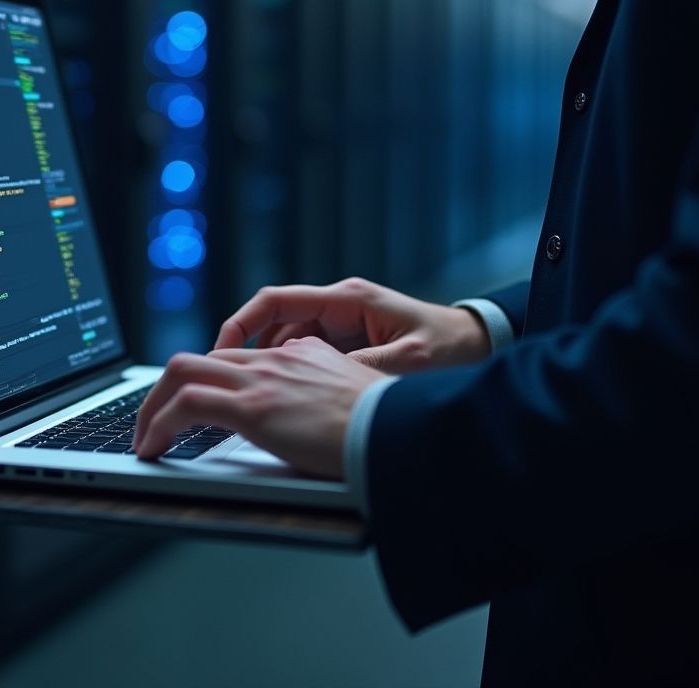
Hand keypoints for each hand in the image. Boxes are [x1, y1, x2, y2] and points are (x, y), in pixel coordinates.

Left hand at [132, 338, 387, 477]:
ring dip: (151, 407)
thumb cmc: (384, 426)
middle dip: (162, 391)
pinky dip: (159, 424)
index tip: (189, 406)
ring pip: (181, 372)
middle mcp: (274, 359)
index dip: (204, 380)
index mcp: (298, 354)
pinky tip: (153, 449)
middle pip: (197, 358)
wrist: (399, 430)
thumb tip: (301, 420)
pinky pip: (186, 404)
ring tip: (144, 439)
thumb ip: (317, 397)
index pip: (234, 358)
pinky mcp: (254, 407)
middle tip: (151, 421)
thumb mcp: (348, 398)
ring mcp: (261, 380)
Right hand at [213, 277, 489, 374]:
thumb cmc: (449, 347)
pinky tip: (282, 398)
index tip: (219, 351)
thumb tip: (320, 381)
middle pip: (273, 320)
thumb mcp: (408, 361)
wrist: (478, 342)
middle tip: (225, 382)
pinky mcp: (347, 340)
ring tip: (247, 395)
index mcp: (347, 300)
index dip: (241, 323)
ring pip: (285, 338)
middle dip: (245, 349)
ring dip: (265, 363)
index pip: (276, 301)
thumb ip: (364, 368)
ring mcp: (341, 322)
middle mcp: (338, 305)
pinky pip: (303, 352)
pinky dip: (287, 371)